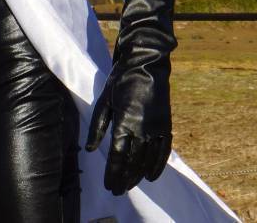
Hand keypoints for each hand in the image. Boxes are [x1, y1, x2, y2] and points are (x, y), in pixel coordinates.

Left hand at [85, 48, 171, 194]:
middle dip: (124, 178)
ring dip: (138, 175)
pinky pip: (164, 151)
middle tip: (117, 190)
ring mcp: (156, 128)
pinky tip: (151, 176)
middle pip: (133, 161)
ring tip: (130, 185)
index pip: (118, 156)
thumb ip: (97, 127)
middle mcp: (142, 128)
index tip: (109, 186)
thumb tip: (90, 149)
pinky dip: (158, 165)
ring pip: (148, 159)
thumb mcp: (104, 101)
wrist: (146, 65)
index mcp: (124, 122)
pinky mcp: (166, 125)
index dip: (113, 173)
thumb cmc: (120, 81)